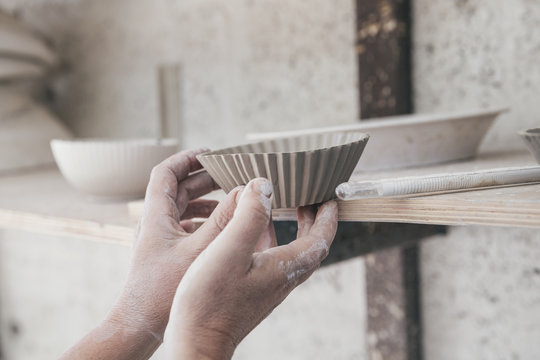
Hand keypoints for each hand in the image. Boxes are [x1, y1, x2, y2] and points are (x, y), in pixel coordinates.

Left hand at [61, 148, 244, 359]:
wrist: (140, 325)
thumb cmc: (162, 291)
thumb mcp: (201, 251)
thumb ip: (224, 220)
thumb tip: (246, 191)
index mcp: (155, 216)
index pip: (165, 173)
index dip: (186, 159)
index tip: (209, 154)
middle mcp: (154, 224)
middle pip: (177, 189)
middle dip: (203, 179)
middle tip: (229, 175)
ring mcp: (158, 240)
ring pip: (182, 209)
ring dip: (204, 201)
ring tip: (230, 200)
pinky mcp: (164, 255)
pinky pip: (183, 227)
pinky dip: (202, 221)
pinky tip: (220, 229)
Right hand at [163, 178, 337, 358]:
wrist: (196, 343)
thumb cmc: (210, 302)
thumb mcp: (229, 251)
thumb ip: (249, 217)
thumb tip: (264, 186)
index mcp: (283, 268)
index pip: (320, 239)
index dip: (328, 216)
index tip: (330, 197)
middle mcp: (280, 279)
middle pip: (309, 246)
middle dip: (314, 220)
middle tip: (310, 198)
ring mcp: (265, 286)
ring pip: (290, 253)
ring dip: (293, 229)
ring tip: (283, 207)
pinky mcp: (250, 291)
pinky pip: (269, 259)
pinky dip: (269, 239)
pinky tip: (250, 232)